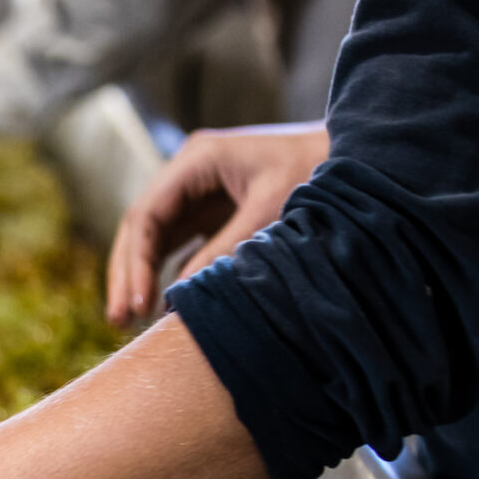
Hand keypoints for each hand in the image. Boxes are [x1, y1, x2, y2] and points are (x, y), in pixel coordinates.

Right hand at [106, 123, 328, 327]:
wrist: (361, 157)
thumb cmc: (321, 174)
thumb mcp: (271, 216)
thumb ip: (224, 253)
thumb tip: (179, 299)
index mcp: (197, 159)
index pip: (147, 215)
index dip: (136, 262)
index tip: (138, 304)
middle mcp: (189, 173)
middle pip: (141, 228)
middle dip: (127, 274)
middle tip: (117, 320)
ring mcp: (199, 192)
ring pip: (153, 239)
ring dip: (140, 277)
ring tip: (127, 320)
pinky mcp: (213, 212)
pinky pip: (177, 246)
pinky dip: (166, 275)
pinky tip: (159, 306)